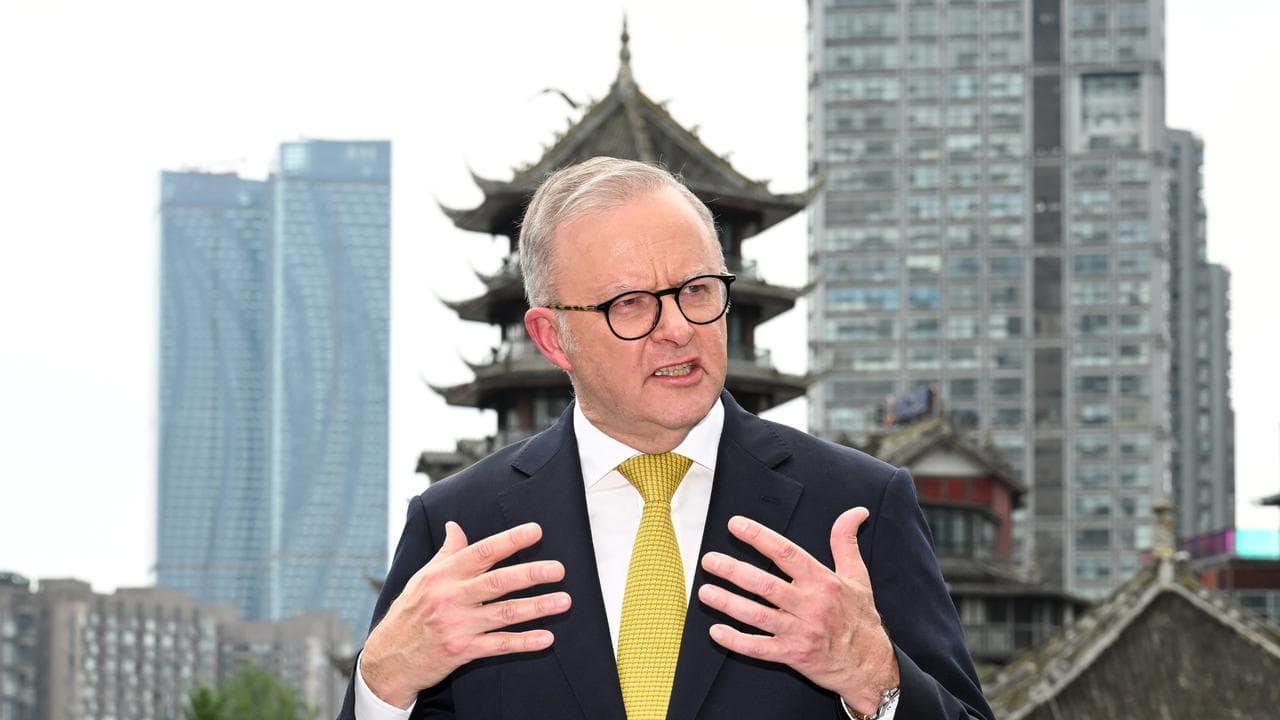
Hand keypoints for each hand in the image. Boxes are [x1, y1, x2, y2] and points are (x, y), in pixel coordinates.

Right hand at [361, 521, 571, 708]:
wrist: (388, 657)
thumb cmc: (410, 612)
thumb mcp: (424, 577)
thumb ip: (447, 553)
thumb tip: (456, 527)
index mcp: (445, 574)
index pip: (482, 552)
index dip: (510, 540)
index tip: (536, 531)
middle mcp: (452, 596)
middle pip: (498, 581)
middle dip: (531, 574)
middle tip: (558, 569)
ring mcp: (458, 624)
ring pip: (505, 613)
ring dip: (537, 607)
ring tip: (564, 601)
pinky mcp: (462, 650)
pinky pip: (499, 644)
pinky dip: (524, 642)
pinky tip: (546, 638)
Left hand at [697, 508, 898, 715]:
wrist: (870, 665)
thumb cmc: (861, 618)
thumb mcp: (858, 576)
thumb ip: (846, 541)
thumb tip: (856, 511)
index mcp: (823, 581)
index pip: (786, 553)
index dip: (759, 537)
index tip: (736, 525)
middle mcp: (810, 604)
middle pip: (765, 583)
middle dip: (733, 570)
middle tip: (709, 560)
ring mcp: (800, 631)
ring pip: (757, 615)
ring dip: (728, 603)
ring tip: (705, 592)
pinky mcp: (793, 655)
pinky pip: (760, 648)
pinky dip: (737, 641)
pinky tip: (716, 632)